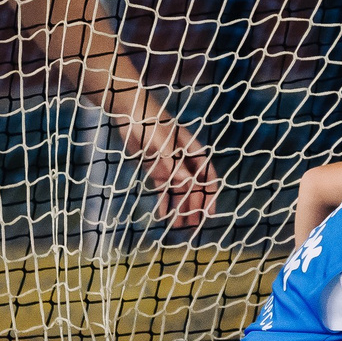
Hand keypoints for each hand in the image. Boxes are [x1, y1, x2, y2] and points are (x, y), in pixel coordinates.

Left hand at [121, 110, 219, 230]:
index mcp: (191, 151)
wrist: (131, 113)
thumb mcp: (162, 142)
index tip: (210, 213)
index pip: (206, 176)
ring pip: (178, 191)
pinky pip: (162, 189)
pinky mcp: (155, 169)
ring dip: (180, 208)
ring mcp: (169, 166)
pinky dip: (163, 202)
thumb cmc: (151, 122)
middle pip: (193, 187)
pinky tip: (163, 216)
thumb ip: (173, 162)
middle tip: (193, 227)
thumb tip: (186, 182)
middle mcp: (183, 160)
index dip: (209, 194)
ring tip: (179, 227)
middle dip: (194, 207)